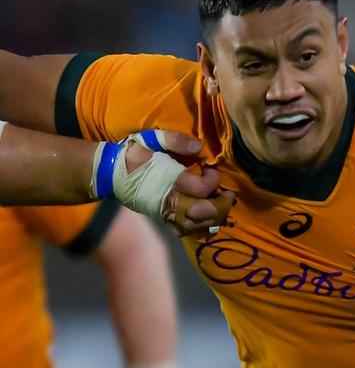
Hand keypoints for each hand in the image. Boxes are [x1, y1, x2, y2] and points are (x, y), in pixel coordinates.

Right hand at [94, 130, 235, 236]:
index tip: (211, 169)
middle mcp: (169, 200)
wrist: (110, 173)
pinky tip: (207, 220)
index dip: (213, 181)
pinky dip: (198, 229)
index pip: (200, 189)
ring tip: (222, 208)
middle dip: (220, 206)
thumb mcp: (153, 139)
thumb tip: (200, 146)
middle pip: (201, 213)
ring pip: (194, 226)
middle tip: (229, 195)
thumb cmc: (134, 153)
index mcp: (169, 180)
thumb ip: (177, 141)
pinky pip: (183, 231)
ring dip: (213, 219)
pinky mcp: (162, 218)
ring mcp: (165, 212)